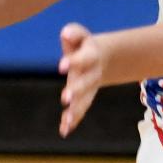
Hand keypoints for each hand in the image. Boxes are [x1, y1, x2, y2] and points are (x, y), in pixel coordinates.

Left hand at [57, 23, 103, 137]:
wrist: (102, 58)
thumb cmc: (83, 44)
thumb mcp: (79, 35)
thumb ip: (73, 32)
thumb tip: (65, 33)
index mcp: (91, 56)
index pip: (83, 59)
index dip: (73, 61)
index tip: (61, 66)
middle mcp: (93, 74)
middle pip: (87, 83)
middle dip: (77, 90)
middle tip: (65, 98)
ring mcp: (90, 88)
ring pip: (85, 101)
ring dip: (76, 111)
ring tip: (67, 121)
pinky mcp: (84, 98)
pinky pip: (80, 111)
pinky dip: (73, 121)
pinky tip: (64, 130)